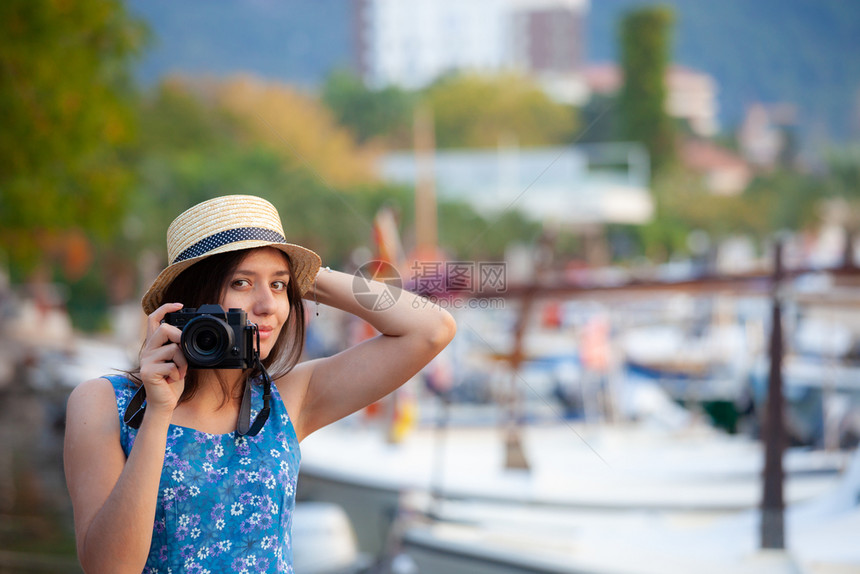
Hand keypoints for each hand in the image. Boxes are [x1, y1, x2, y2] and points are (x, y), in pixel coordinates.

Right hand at [139, 302, 187, 416]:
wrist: (164, 403)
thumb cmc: (173, 382)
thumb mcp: (178, 360)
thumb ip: (179, 347)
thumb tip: (187, 335)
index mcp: (154, 345)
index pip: (153, 319)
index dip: (165, 308)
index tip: (179, 305)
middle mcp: (147, 350)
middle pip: (164, 329)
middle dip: (180, 339)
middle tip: (184, 354)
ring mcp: (145, 360)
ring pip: (172, 349)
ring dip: (183, 362)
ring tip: (180, 372)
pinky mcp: (147, 371)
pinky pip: (171, 365)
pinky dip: (179, 373)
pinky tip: (174, 379)